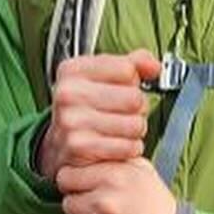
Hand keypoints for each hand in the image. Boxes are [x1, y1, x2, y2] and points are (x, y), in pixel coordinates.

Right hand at [36, 50, 159, 184]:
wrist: (59, 147)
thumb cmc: (86, 110)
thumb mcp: (103, 78)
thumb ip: (132, 64)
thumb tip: (154, 66)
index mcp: (73, 70)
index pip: (127, 69)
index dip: (132, 82)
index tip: (120, 89)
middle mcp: (68, 93)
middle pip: (135, 98)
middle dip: (137, 109)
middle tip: (122, 114)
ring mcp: (72, 121)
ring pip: (135, 125)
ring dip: (134, 132)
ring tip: (118, 131)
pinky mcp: (80, 147)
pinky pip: (128, 147)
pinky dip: (129, 149)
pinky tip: (114, 145)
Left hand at [58, 157, 175, 213]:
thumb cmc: (158, 209)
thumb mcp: (143, 174)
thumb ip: (115, 160)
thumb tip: (89, 152)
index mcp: (114, 177)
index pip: (66, 176)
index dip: (73, 183)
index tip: (83, 189)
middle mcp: (105, 201)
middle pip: (68, 202)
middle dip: (81, 207)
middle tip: (102, 212)